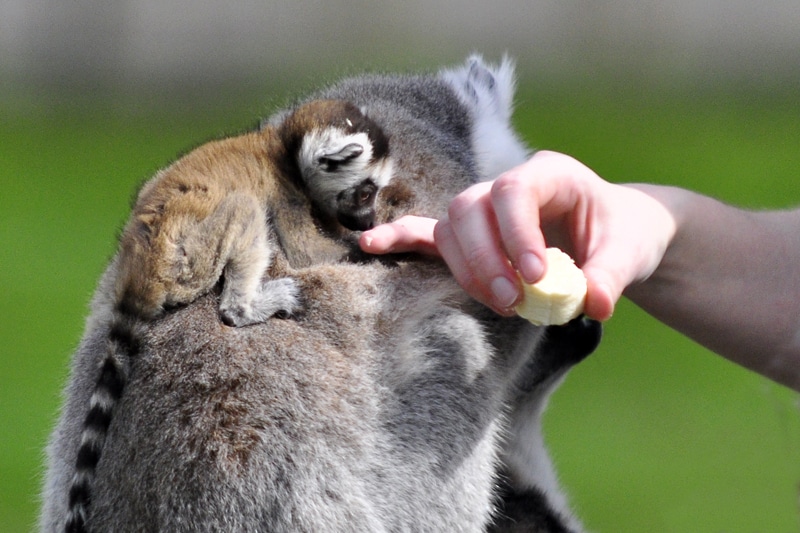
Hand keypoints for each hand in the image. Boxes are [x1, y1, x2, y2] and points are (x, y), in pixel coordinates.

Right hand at [360, 151, 675, 320]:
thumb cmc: (624, 234)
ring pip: (450, 226)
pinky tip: (370, 246)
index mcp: (549, 174)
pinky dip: (401, 240)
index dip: (516, 232)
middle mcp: (508, 186)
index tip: (537, 276)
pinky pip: (428, 233)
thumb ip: (612, 275)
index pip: (513, 190)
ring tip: (503, 304)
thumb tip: (592, 303)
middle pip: (470, 207)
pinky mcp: (473, 236)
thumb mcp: (632, 251)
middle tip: (515, 303)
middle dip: (485, 259)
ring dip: (466, 268)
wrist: (616, 235)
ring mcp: (485, 211)